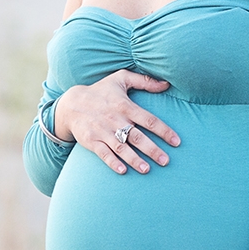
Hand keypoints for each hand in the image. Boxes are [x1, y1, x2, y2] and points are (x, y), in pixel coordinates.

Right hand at [54, 70, 180, 173]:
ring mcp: (103, 131)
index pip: (149, 120)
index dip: (164, 131)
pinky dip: (112, 162)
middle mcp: (116, 120)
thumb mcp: (121, 78)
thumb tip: (167, 83)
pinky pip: (103, 153)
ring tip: (147, 170)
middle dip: (153, 150)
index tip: (177, 142)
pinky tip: (123, 171)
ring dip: (135, 159)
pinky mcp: (92, 141)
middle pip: (137, 137)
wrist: (71, 104)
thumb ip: (145, 81)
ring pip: (122, 148)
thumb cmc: (101, 91)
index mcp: (125, 106)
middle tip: (166, 161)